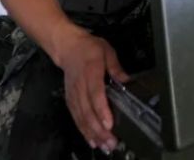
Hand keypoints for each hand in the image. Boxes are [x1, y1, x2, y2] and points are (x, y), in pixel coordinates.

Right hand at [55, 31, 129, 152]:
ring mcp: (73, 94)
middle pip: (88, 111)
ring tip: (103, 145)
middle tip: (110, 142)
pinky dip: (83, 131)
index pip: (95, 94)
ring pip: (81, 117)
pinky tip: (91, 140)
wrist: (67, 47)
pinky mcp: (70, 100)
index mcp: (90, 72)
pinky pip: (76, 118)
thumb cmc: (89, 48)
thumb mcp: (106, 51)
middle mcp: (80, 86)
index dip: (101, 110)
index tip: (109, 123)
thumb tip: (126, 80)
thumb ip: (116, 67)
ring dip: (92, 133)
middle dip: (99, 129)